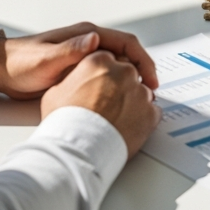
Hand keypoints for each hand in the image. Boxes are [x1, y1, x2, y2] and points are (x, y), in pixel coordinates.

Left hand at [0, 22, 159, 99]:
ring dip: (131, 80)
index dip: (143, 60)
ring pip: (119, 65)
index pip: (127, 42)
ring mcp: (85, 55)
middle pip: (128, 54)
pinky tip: (119, 99)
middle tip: (149, 94)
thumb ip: (71, 50)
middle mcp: (89, 42)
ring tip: (138, 99)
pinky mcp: (80, 70)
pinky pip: (107, 75)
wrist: (1, 71)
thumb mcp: (46, 59)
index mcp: (87, 35)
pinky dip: (118, 85)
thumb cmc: (21, 63)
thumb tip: (96, 40)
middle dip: (142, 72)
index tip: (150, 81)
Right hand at [42, 50, 161, 159]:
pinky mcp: (150, 113)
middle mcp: (123, 72)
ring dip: (132, 103)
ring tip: (117, 120)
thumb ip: (74, 79)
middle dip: (120, 87)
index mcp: (100, 61)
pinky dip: (143, 119)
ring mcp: (139, 92)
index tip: (102, 85)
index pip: (109, 60)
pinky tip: (128, 128)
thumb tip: (78, 81)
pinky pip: (152, 112)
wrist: (78, 149)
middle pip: (128, 74)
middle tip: (109, 105)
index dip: (104, 75)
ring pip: (141, 92)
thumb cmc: (64, 122)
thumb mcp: (57, 91)